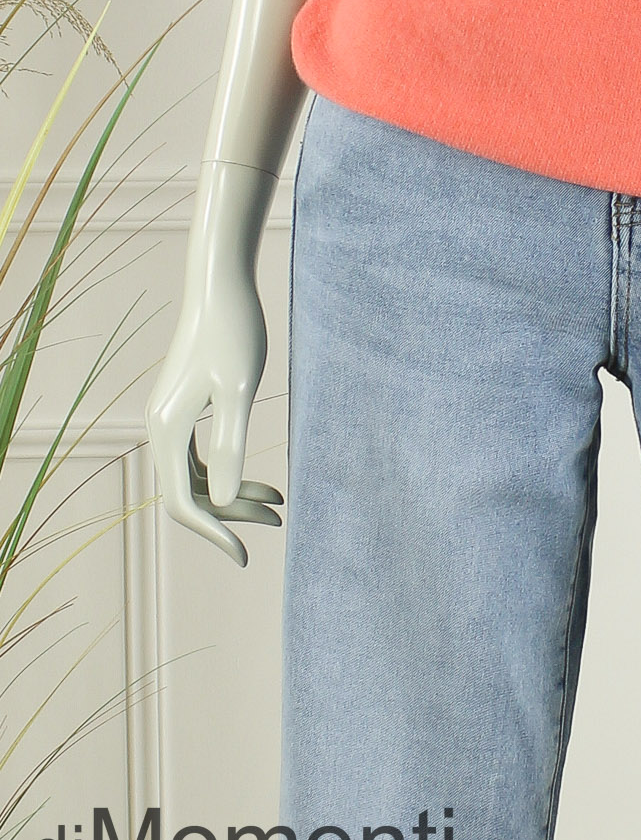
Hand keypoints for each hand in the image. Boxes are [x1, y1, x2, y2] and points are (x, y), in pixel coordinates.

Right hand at [145, 265, 283, 565]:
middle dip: (232, 514)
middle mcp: (160, 428)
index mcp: (167, 430)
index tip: (246, 555)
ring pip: (199, 477)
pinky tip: (263, 481)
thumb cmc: (234, 331)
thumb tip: (225, 500)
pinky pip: (203, 457)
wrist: (221, 285)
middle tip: (280, 519)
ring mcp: (170, 418)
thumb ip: (231, 446)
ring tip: (280, 505)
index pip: (184, 503)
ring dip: (235, 495)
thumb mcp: (238, 391)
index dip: (214, 533)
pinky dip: (232, 471)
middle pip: (191, 493)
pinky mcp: (185, 406)